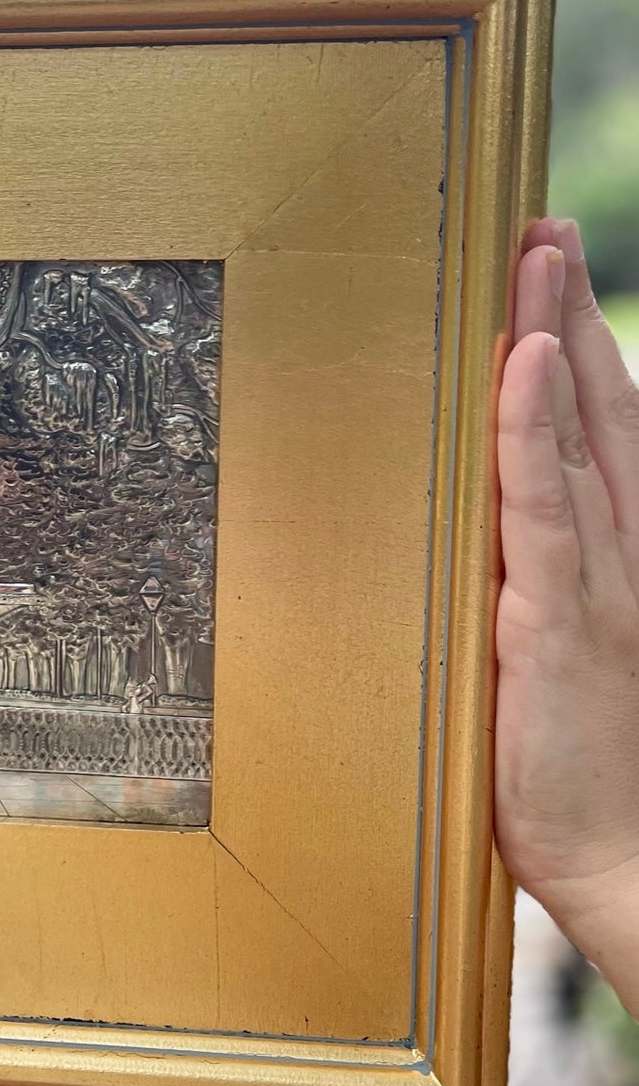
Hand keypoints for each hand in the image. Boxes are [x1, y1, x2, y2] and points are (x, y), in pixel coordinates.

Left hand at [496, 218, 638, 978]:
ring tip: (537, 250)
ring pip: (575, 433)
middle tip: (544, 224)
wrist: (615, 861)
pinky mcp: (558, 618)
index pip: (596, 431)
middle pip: (594, 407)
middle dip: (567, 309)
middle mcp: (615, 552)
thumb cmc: (570, 770)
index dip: (577, 346)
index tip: (550, 270)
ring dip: (554, 333)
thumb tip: (471, 533)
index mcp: (611, 559)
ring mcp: (594, 579)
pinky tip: (524, 359)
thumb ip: (523, 584)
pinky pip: (545, 505)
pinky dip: (533, 428)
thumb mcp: (543, 655)